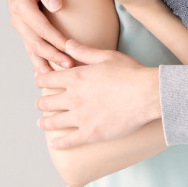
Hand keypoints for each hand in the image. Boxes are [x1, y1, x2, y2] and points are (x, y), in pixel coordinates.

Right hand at [5, 0, 72, 73]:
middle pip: (36, 42)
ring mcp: (20, 26)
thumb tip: (55, 6)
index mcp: (20, 5)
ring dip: (46, 62)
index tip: (70, 48)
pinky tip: (45, 73)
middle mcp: (17, 18)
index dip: (55, 39)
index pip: (41, 27)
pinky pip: (30, 47)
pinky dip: (37, 61)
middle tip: (71, 66)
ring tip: (60, 76)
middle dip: (53, 55)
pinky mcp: (24, 29)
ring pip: (32, 49)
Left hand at [36, 40, 160, 146]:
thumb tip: (67, 43)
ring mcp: (81, 117)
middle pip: (46, 102)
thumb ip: (84, 51)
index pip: (47, 79)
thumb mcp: (106, 56)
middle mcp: (74, 98)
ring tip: (41, 123)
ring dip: (44, 122)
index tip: (39, 82)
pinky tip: (55, 143)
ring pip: (53, 122)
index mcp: (76, 77)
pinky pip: (68, 141)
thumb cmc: (131, 73)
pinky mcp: (90, 133)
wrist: (148, 94)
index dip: (40, 80)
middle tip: (40, 104)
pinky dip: (59, 143)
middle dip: (41, 102)